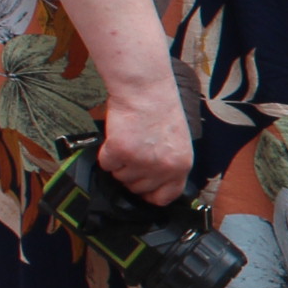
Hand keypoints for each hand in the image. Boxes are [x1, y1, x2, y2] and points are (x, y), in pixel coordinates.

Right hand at [97, 81, 194, 207]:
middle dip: (132, 174)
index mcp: (181, 166)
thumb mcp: (176, 143)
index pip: (166, 197)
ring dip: (119, 163)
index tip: (143, 191)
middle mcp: (163, 167)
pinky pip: (106, 164)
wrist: (146, 90)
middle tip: (135, 152)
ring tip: (129, 140)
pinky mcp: (120, 152)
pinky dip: (106, 153)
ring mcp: (142, 161)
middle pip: (137, 188)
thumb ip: (168, 165)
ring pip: (120, 177)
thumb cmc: (160, 111)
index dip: (151, 195)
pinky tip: (118, 136)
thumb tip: (151, 183)